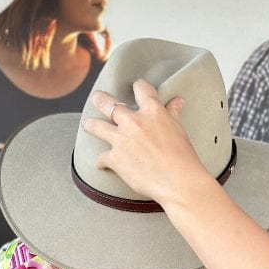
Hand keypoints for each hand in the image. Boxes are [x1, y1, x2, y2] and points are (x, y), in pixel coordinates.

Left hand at [82, 80, 207, 207]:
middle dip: (100, 100)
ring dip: (90, 125)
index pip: (141, 88)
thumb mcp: (178, 129)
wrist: (177, 181)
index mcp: (152, 111)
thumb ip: (173, 113)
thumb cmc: (182, 156)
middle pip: (109, 104)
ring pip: (97, 127)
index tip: (136, 88)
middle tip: (96, 98)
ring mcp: (121, 140)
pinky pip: (101, 158)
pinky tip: (100, 165)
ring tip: (86, 124)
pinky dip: (100, 162)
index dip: (138, 87)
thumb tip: (178, 100)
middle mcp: (133, 122)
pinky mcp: (115, 159)